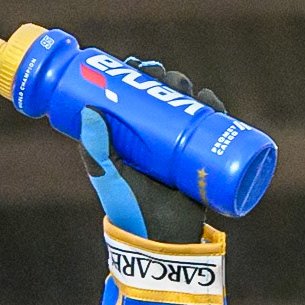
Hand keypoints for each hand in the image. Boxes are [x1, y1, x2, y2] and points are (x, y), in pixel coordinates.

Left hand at [78, 60, 224, 243]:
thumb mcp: (109, 176)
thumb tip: (89, 109)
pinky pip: (212, 128)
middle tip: (161, 75)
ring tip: (184, 87)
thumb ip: (96, 149)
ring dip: (188, 88)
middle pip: (162, 98)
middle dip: (164, 79)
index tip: (133, 64)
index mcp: (127, 139)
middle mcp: (153, 140)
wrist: (162, 239)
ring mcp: (178, 147)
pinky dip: (215, 111)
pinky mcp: (200, 158)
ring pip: (187, 108)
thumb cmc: (129, 208)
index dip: (135, 78)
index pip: (132, 99)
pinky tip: (210, 101)